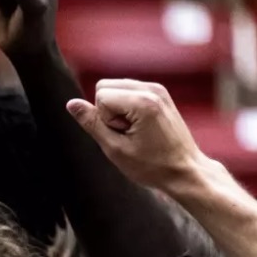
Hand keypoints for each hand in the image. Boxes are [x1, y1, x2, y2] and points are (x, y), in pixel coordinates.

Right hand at [66, 79, 210, 192]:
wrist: (185, 170)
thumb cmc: (152, 166)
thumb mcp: (115, 149)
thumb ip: (91, 123)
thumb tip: (71, 103)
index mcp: (143, 102)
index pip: (100, 96)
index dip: (105, 120)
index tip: (123, 135)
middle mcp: (152, 89)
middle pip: (105, 86)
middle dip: (108, 110)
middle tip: (127, 132)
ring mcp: (158, 89)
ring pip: (114, 87)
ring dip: (117, 109)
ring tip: (135, 130)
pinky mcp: (160, 93)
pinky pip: (127, 91)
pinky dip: (127, 107)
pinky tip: (140, 126)